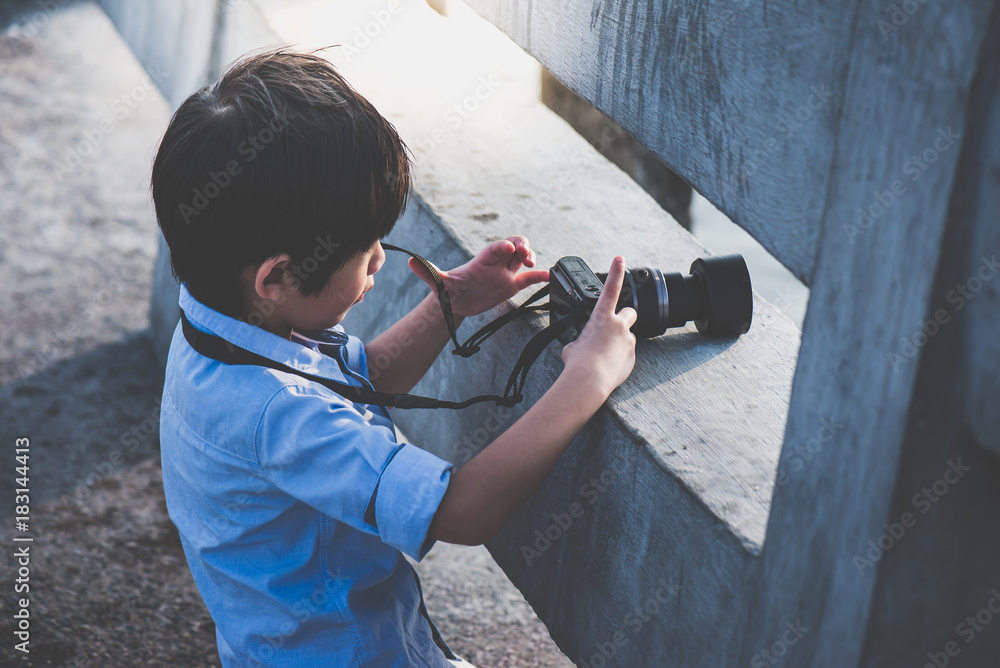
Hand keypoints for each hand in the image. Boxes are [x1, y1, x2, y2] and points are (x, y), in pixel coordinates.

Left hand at [407, 236, 549, 316]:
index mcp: (481, 261)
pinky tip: (547, 278)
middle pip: (513, 246)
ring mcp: (504, 273)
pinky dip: (539, 276)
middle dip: (522, 246)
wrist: (455, 304)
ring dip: (530, 257)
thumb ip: (428, 272)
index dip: (503, 246)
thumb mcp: (439, 283)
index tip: (510, 248)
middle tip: (525, 255)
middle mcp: (495, 264)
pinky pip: (528, 279)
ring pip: (522, 258)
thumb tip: (410, 262)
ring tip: (532, 265)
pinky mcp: (510, 285)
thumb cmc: (448, 291)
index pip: (494, 249)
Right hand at [560, 256, 636, 396]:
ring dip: (617, 343)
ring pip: (626, 337)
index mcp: (601, 317)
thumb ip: (581, 338)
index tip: (620, 258)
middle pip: (629, 312)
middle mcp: (618, 325)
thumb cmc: (577, 362)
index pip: (610, 288)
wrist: (589, 381)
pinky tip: (607, 367)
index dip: (615, 271)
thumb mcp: (572, 345)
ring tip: (602, 357)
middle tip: (612, 328)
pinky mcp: (632, 357)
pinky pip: (626, 354)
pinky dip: (619, 358)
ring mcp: (628, 341)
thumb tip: (582, 344)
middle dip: (623, 318)